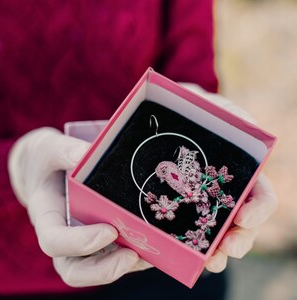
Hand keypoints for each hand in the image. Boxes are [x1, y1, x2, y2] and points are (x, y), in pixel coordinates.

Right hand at [8, 127, 150, 286]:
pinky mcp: (99, 234)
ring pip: (98, 266)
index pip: (54, 241)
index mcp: (47, 215)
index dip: (80, 243)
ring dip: (125, 265)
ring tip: (152, 254)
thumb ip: (65, 151)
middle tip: (132, 256)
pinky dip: (135, 256)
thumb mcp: (50, 149)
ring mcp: (82, 237)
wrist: (50, 168)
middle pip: (74, 269)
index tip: (110, 231)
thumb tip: (86, 155)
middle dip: (104, 269)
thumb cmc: (48, 161)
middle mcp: (64, 234)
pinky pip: (114, 253)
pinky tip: (156, 247)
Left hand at [180, 83, 277, 272]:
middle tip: (222, 255)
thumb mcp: (200, 101)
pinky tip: (185, 252)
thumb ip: (205, 103)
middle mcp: (232, 186)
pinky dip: (193, 242)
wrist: (177, 119)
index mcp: (244, 166)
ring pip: (220, 231)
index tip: (241, 220)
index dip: (257, 210)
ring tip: (207, 262)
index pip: (262, 194)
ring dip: (217, 250)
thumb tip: (192, 99)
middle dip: (238, 241)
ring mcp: (209, 197)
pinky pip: (193, 227)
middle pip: (243, 222)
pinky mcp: (188, 203)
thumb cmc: (192, 109)